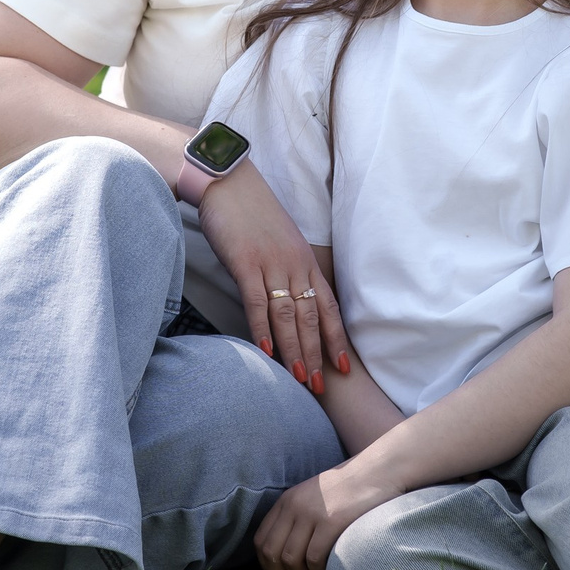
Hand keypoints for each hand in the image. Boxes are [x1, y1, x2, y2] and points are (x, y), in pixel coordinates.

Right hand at [197, 163, 352, 393]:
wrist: (227, 181)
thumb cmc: (251, 212)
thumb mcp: (279, 241)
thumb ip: (287, 270)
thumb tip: (287, 300)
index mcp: (305, 260)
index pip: (328, 306)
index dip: (335, 339)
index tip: (342, 367)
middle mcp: (295, 264)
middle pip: (311, 317)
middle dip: (317, 354)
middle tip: (321, 388)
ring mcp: (272, 263)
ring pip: (288, 315)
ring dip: (295, 350)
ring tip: (299, 380)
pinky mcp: (246, 262)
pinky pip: (258, 302)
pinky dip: (263, 330)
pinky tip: (267, 353)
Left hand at [253, 467, 390, 569]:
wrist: (378, 470)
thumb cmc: (349, 490)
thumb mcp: (314, 498)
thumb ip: (297, 518)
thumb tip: (287, 557)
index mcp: (286, 501)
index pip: (261, 541)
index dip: (268, 567)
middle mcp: (294, 506)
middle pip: (272, 553)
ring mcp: (312, 513)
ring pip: (291, 559)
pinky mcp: (332, 521)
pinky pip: (314, 558)